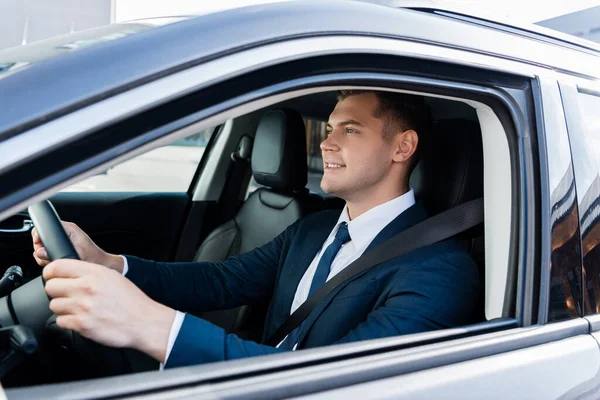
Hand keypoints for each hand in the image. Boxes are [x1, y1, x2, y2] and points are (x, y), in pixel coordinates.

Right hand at [32, 221, 122, 272]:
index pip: (45, 227)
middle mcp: (64, 234)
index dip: (38, 237)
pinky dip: (47, 260)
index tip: (39, 245)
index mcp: (68, 229)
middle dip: (40, 250)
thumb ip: (57, 251)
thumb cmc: (94, 257)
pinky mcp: (61, 250)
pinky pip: (47, 254)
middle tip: (46, 257)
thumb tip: (41, 252)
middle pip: (41, 239)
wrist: (102, 264)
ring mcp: (61, 243)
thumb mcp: (76, 253)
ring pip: (42, 248)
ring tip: (53, 261)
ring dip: (43, 257)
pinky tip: (55, 264)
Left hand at [44, 259, 174, 362]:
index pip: (56, 267)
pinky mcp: (81, 325)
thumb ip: (89, 272)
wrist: (143, 322)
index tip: (53, 277)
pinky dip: (68, 321)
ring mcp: (83, 307)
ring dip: (63, 307)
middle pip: (50, 286)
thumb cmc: (131, 301)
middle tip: (67, 295)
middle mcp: (86, 288)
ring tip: (78, 309)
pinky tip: (82, 319)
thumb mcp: (112, 276)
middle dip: (56, 291)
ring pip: (53, 305)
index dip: (51, 273)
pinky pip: (60, 321)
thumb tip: (67, 273)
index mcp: (94, 273)